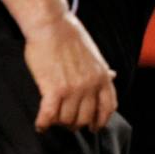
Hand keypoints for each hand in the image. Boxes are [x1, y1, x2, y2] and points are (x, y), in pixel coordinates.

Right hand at [23, 13, 116, 132]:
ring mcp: (73, 89)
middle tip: (67, 124)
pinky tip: (40, 126)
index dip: (101, 121)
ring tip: (53, 121)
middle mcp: (90, 86)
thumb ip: (102, 71)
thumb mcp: (95, 55)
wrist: (51, 25)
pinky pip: (49, 114)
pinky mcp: (53, 89)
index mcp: (103, 78)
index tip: (94, 127)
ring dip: (59, 123)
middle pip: (85, 117)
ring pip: (68, 119)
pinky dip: (44, 123)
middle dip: (76, 124)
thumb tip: (114, 75)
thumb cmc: (70, 37)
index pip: (108, 108)